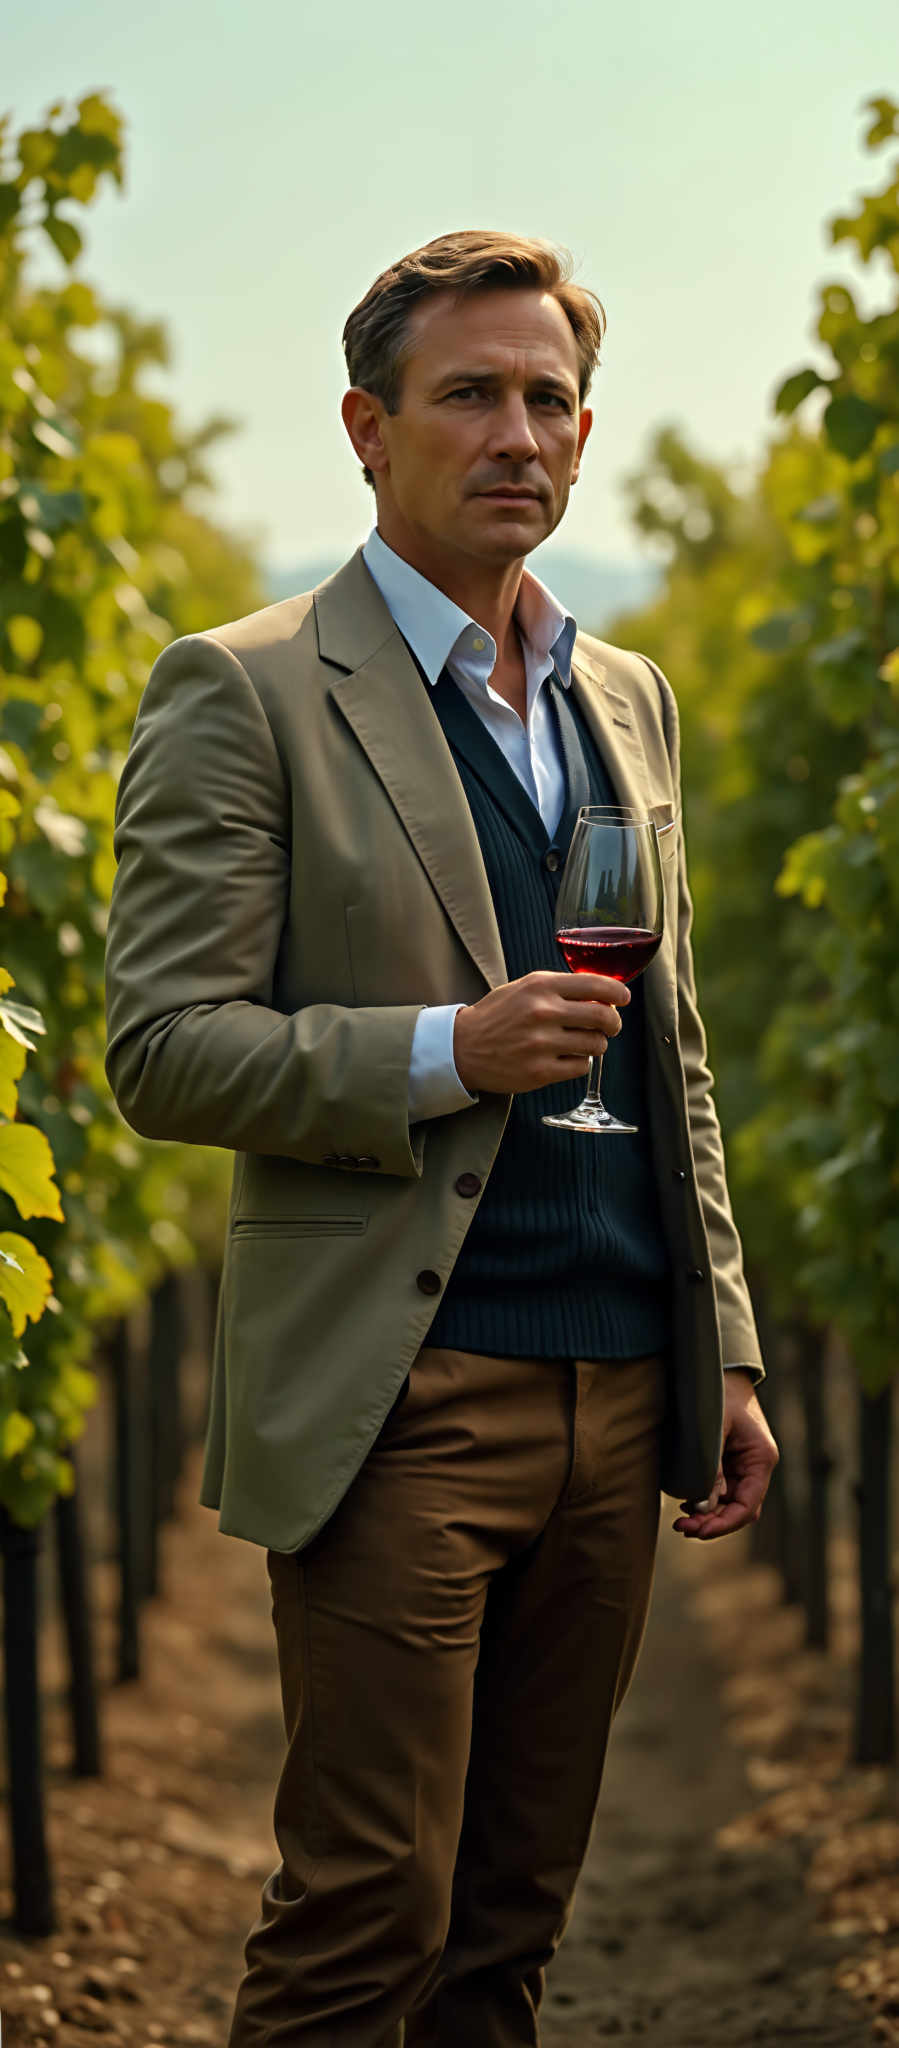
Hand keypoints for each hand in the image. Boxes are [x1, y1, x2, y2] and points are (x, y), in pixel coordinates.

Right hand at [453, 971, 630, 1095]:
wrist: (462, 1048)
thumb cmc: (497, 1016)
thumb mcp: (524, 988)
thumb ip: (560, 988)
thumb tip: (602, 994)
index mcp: (541, 986)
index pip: (597, 985)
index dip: (618, 993)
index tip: (623, 999)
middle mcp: (543, 1013)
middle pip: (604, 1017)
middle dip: (613, 1023)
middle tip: (610, 1026)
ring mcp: (542, 1044)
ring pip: (596, 1044)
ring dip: (596, 1044)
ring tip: (582, 1043)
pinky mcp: (540, 1072)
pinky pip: (581, 1067)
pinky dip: (581, 1063)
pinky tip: (567, 1058)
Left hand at [672, 1371, 778, 1540]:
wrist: (720, 1369)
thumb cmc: (719, 1392)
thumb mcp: (714, 1428)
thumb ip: (711, 1467)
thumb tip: (704, 1506)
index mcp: (760, 1459)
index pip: (747, 1506)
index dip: (724, 1524)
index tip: (697, 1530)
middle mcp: (755, 1467)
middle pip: (738, 1510)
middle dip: (712, 1523)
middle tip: (681, 1527)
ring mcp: (742, 1466)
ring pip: (728, 1504)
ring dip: (707, 1515)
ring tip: (681, 1520)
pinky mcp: (728, 1462)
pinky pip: (720, 1490)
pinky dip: (705, 1500)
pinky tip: (686, 1502)